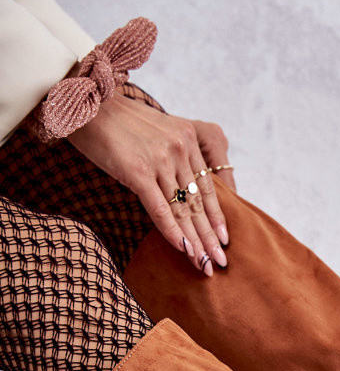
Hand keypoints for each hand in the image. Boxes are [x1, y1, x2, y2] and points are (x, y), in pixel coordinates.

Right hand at [67, 91, 234, 274]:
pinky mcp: (139, 171)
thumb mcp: (156, 133)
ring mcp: (160, 160)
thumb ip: (172, 157)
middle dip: (209, 236)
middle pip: (198, 202)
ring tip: (204, 264)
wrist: (85, 106)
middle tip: (220, 262)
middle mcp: (179, 148)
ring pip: (182, 209)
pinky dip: (172, 232)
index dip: (216, 216)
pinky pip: (160, 209)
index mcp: (187, 139)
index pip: (207, 186)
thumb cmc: (117, 124)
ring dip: (194, 241)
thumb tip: (182, 192)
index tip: (224, 240)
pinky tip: (183, 249)